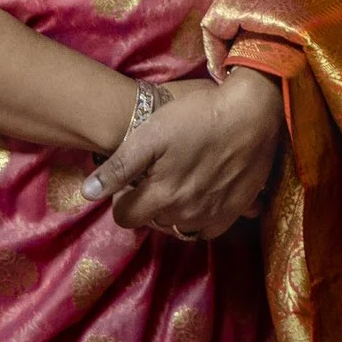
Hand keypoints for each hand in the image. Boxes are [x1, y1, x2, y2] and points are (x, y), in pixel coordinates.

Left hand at [81, 72, 284, 240]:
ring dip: (173, 211)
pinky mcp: (236, 211)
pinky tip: (201, 194)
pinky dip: (200, 217)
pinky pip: (208, 228)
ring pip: (179, 226)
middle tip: (156, 174)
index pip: (125, 218)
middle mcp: (186, 214)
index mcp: (162, 197)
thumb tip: (87, 195)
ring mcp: (213, 215)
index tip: (131, 179)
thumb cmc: (197, 117)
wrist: (253, 113)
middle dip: (148, 202)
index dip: (122, 198)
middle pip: (153, 221)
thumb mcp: (150, 135)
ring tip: (178, 182)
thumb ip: (118, 168)